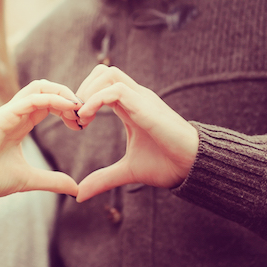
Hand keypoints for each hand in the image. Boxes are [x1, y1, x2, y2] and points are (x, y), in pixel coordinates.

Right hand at [0, 80, 81, 202]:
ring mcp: (9, 112)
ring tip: (78, 108)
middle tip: (85, 113)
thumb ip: (53, 181)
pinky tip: (68, 108)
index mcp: (21, 123)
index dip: (68, 108)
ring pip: (39, 87)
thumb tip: (76, 189)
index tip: (82, 124)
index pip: (49, 103)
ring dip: (62, 93)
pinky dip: (52, 99)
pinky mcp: (3, 116)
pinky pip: (31, 99)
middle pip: (46, 89)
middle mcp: (16, 113)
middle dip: (69, 96)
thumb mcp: (30, 180)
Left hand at [75, 65, 198, 202]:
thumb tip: (79, 194)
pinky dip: (96, 99)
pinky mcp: (146, 106)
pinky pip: (116, 89)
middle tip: (75, 117)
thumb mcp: (126, 171)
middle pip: (102, 72)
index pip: (101, 85)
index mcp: (130, 107)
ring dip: (88, 91)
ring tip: (81, 116)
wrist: (191, 167)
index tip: (75, 123)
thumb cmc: (165, 164)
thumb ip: (103, 178)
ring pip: (108, 73)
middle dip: (82, 89)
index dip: (83, 99)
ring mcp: (141, 98)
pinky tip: (88, 119)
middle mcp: (135, 97)